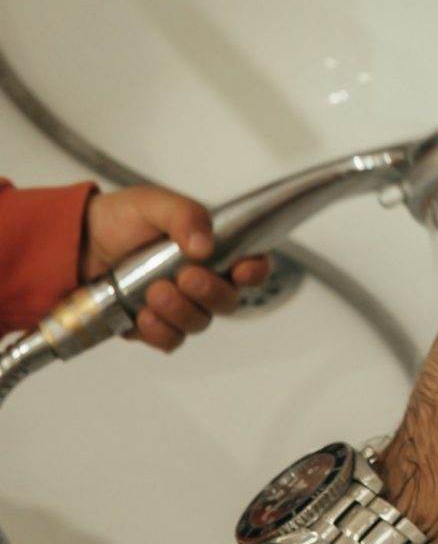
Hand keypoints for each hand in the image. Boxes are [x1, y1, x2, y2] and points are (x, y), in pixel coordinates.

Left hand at [82, 186, 270, 351]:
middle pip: (228, 301)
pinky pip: (170, 340)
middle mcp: (203, 281)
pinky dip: (160, 332)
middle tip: (186, 277)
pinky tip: (142, 316)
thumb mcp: (152, 203)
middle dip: (211, 292)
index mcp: (213, 250)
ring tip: (154, 293)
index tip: (242, 271)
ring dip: (180, 311)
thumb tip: (205, 246)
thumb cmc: (121, 218)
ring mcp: (179, 306)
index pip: (251, 265)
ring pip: (199, 323)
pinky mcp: (154, 326)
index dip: (254, 271)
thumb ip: (184, 216)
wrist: (76, 243)